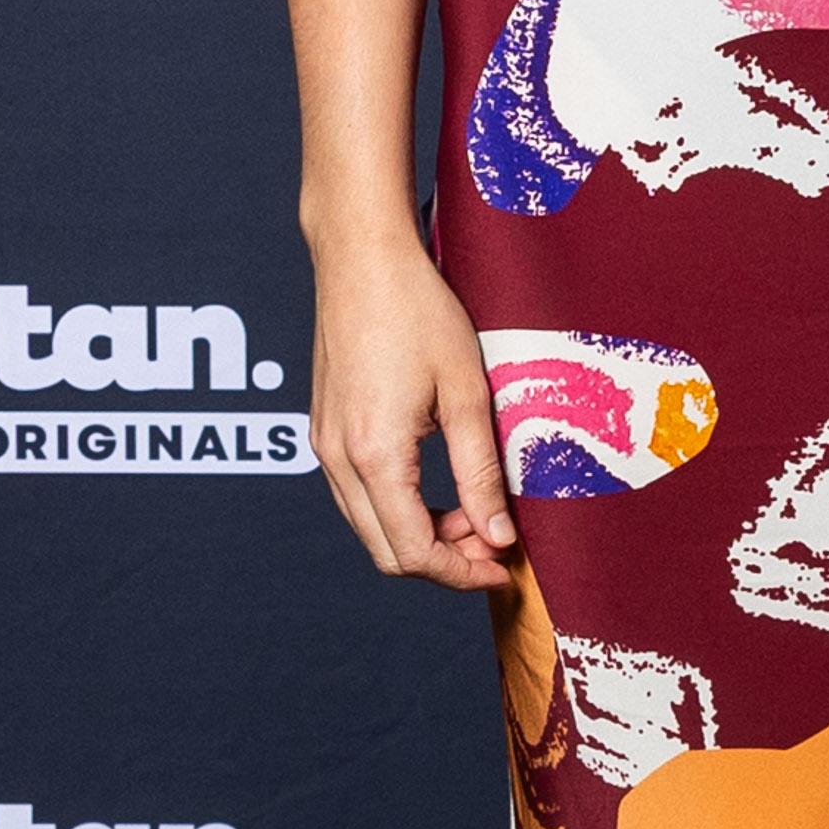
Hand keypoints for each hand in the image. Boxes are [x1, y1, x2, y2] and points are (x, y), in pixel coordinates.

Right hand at [305, 231, 519, 589]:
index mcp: (375, 456)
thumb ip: (480, 472)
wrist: (361, 256)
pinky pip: (358, 495)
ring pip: (370, 526)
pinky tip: (439, 482)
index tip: (504, 566)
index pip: (414, 552)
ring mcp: (325, 444)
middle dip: (444, 560)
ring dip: (421, 533)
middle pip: (386, 552)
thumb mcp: (467, 393)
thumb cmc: (418, 310)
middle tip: (494, 539)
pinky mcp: (325, 429)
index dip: (462, 572)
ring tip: (474, 508)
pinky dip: (398, 507)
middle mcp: (338, 459)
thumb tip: (497, 536)